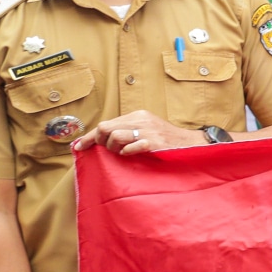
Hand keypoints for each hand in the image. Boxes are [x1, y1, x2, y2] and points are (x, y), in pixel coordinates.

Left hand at [72, 110, 204, 155]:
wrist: (193, 145)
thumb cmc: (168, 141)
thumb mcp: (148, 130)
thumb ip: (129, 131)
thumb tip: (102, 138)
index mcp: (138, 116)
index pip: (106, 123)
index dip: (89, 136)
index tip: (78, 147)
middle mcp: (141, 120)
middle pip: (106, 127)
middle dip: (100, 142)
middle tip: (106, 151)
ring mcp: (148, 131)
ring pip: (114, 136)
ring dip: (113, 148)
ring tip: (122, 153)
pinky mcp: (154, 142)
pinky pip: (130, 147)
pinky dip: (127, 153)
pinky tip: (132, 155)